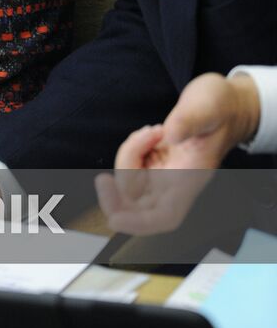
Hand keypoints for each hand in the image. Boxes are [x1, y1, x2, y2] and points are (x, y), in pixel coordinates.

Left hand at [95, 73, 261, 234]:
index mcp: (190, 178)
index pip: (164, 216)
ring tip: (151, 131)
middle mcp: (174, 182)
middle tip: (102, 180)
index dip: (139, 223)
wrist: (224, 104)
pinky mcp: (155, 162)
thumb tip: (170, 134)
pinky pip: (131, 165)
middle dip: (115, 197)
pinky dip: (132, 149)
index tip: (115, 217)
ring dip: (129, 157)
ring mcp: (163, 173)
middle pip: (138, 206)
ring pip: (130, 182)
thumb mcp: (207, 106)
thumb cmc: (220, 107)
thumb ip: (189, 120)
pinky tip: (149, 134)